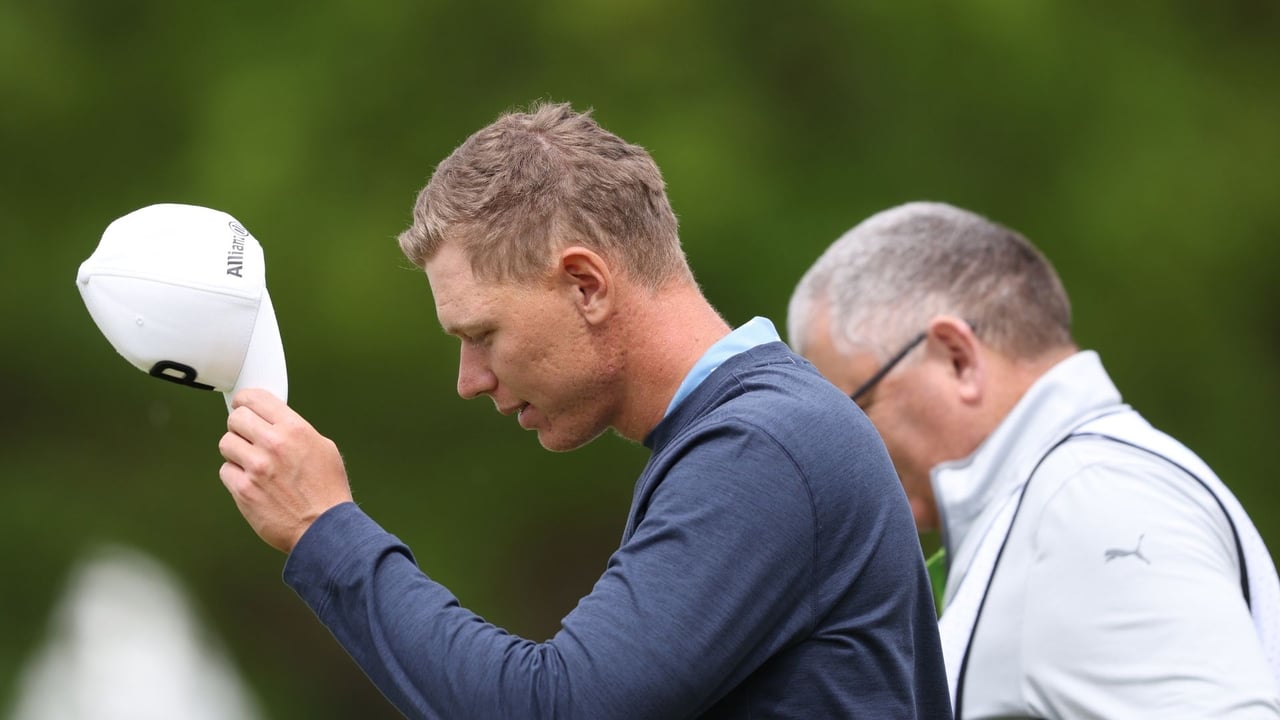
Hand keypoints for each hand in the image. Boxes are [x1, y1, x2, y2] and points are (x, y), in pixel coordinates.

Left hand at [218, 389, 353, 552]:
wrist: (324, 528)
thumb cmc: (327, 489)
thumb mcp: (322, 447)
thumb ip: (296, 430)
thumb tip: (273, 420)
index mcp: (294, 429)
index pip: (255, 398)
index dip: (244, 401)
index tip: (242, 406)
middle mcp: (274, 444)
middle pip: (235, 418)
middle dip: (240, 427)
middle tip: (247, 437)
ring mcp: (256, 467)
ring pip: (226, 443)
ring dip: (236, 452)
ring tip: (251, 463)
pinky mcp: (244, 490)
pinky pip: (226, 471)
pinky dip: (235, 476)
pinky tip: (252, 483)